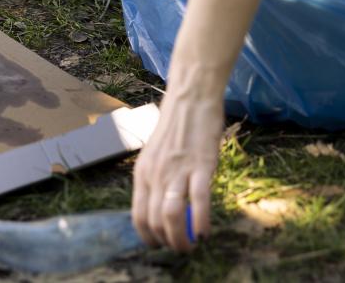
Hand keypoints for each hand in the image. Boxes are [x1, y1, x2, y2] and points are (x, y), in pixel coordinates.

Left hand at [132, 83, 224, 252]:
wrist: (191, 97)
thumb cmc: (177, 126)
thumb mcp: (156, 155)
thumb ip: (157, 179)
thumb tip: (162, 208)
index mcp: (143, 173)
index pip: (138, 216)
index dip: (149, 236)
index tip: (161, 243)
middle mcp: (155, 174)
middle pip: (154, 221)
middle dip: (167, 242)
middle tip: (181, 248)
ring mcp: (177, 171)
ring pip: (171, 216)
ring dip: (181, 239)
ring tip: (191, 246)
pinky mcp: (200, 166)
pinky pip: (198, 201)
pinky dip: (201, 222)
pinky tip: (206, 232)